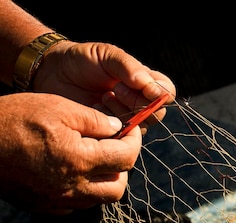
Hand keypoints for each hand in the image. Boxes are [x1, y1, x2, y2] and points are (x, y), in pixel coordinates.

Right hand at [0, 92, 141, 211]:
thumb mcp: (58, 107)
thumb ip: (95, 120)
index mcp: (79, 160)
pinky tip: (74, 171)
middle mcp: (71, 187)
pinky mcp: (43, 205)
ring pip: (98, 199)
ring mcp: (56, 200)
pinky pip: (75, 205)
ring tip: (95, 157)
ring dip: (105, 179)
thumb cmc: (13, 119)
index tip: (131, 131)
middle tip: (115, 147)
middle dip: (123, 166)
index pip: (126, 158)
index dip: (134, 142)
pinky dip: (83, 190)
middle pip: (117, 187)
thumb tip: (119, 129)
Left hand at [32, 41, 175, 130]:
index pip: (167, 92)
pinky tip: (94, 111)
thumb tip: (151, 86)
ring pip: (141, 127)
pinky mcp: (109, 132)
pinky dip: (109, 125)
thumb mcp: (107, 55)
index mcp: (145, 82)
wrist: (53, 73)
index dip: (160, 93)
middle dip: (138, 103)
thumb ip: (130, 67)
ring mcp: (125, 118)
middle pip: (158, 113)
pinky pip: (120, 137)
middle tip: (116, 90)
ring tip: (102, 99)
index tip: (140, 85)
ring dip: (123, 114)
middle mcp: (139, 102)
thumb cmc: (83, 60)